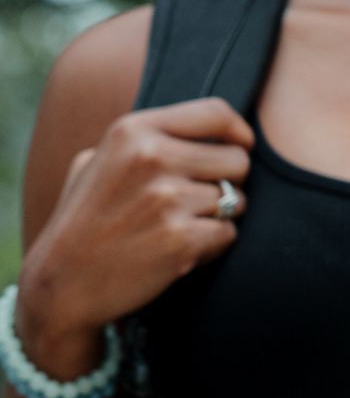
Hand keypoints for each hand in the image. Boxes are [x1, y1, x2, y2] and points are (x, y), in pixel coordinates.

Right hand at [19, 97, 254, 342]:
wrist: (60, 284)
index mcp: (133, 131)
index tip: (240, 147)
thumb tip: (208, 126)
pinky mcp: (182, 240)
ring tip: (176, 228)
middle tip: (194, 202)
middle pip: (238, 159)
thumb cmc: (85, 221)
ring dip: (218, 217)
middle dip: (228, 182)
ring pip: (237, 200)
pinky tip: (178, 251)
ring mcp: (167, 199)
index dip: (238, 133)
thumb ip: (146, 138)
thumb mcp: (98, 161)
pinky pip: (229, 233)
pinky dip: (212, 245)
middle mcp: (152, 158)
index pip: (217, 113)